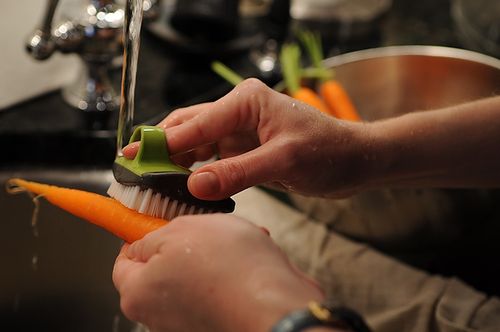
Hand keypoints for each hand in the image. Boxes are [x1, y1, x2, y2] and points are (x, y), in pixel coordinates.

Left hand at [112, 214, 325, 331]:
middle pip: (161, 269)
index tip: (157, 221)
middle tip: (202, 227)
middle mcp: (158, 316)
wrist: (277, 306)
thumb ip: (152, 235)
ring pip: (194, 276)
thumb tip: (144, 240)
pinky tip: (249, 259)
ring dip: (214, 255)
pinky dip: (230, 273)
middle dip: (184, 243)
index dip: (141, 235)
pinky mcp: (217, 322)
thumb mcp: (182, 229)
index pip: (124, 261)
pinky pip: (218, 290)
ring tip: (235, 241)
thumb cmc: (231, 271)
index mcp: (138, 293)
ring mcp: (188, 323)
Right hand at [124, 79, 368, 199]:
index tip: (133, 158)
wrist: (354, 161)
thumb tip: (195, 185)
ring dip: (175, 163)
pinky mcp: (244, 151)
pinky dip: (196, 173)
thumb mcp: (284, 161)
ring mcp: (240, 132)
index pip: (195, 122)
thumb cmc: (328, 152)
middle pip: (188, 128)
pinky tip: (183, 187)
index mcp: (246, 101)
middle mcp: (238, 112)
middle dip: (161, 149)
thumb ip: (238, 173)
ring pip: (196, 145)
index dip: (162, 142)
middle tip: (133, 170)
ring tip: (151, 182)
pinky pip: (211, 161)